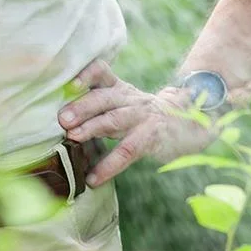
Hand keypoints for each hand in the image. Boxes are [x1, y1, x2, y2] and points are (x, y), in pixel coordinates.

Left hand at [57, 59, 220, 186]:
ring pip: (115, 119)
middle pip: (104, 97)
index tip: (71, 84)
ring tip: (73, 137)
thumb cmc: (145, 116)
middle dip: (82, 106)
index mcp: (120, 89)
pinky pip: (128, 150)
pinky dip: (110, 165)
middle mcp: (130, 99)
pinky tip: (94, 178)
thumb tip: (61, 118)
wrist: (189, 123)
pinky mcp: (152, 136)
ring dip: (93, 127)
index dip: (87, 75)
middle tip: (62, 118)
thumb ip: (100, 105)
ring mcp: (143, 116)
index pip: (102, 72)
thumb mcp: (125, 103)